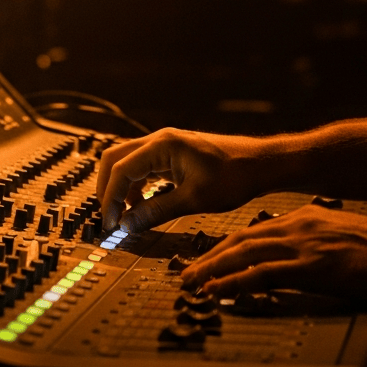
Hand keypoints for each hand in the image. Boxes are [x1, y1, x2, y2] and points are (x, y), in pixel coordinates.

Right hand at [96, 127, 270, 233]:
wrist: (259, 164)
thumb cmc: (233, 177)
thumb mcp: (193, 200)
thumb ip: (156, 212)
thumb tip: (127, 226)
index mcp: (162, 145)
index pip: (120, 170)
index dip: (109, 199)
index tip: (109, 225)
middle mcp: (159, 140)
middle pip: (115, 160)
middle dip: (107, 190)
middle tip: (110, 219)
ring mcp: (165, 146)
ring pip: (127, 163)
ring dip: (121, 189)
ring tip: (126, 217)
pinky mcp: (172, 155)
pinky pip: (142, 168)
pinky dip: (135, 187)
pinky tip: (142, 207)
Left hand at [180, 204, 366, 299]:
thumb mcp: (337, 236)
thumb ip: (312, 242)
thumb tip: (294, 259)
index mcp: (303, 218)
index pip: (253, 232)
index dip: (226, 247)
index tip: (207, 260)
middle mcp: (297, 226)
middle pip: (241, 240)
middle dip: (210, 258)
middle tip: (186, 273)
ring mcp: (302, 245)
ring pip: (244, 254)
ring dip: (213, 270)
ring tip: (192, 283)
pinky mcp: (311, 266)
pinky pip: (263, 274)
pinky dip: (235, 282)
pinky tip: (219, 290)